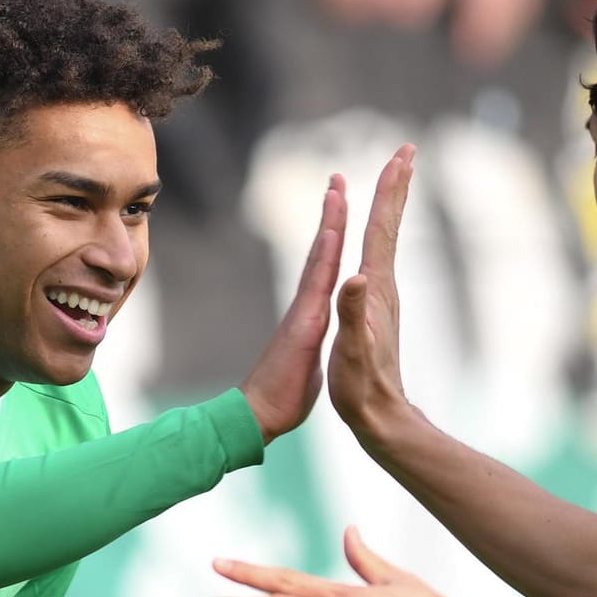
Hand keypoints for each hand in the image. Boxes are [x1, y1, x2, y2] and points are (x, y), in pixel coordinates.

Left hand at [239, 175, 346, 443]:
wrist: (258, 416)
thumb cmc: (280, 399)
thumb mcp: (299, 365)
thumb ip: (307, 334)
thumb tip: (316, 309)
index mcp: (309, 314)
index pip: (323, 262)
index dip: (332, 230)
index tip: (338, 195)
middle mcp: (306, 307)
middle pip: (321, 252)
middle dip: (332, 215)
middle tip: (338, 180)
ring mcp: (305, 314)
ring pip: (320, 263)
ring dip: (330, 231)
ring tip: (337, 202)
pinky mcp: (306, 326)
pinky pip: (319, 283)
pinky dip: (328, 261)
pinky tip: (333, 254)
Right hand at [327, 144, 414, 443]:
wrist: (380, 416)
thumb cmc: (362, 386)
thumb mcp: (352, 351)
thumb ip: (353, 314)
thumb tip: (356, 277)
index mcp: (375, 288)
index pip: (381, 229)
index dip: (388, 191)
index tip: (400, 156)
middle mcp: (383, 286)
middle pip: (390, 226)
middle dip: (396, 186)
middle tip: (406, 151)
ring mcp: (382, 296)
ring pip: (386, 239)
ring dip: (388, 207)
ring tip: (392, 182)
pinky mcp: (376, 308)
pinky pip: (378, 258)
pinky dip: (378, 235)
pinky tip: (376, 237)